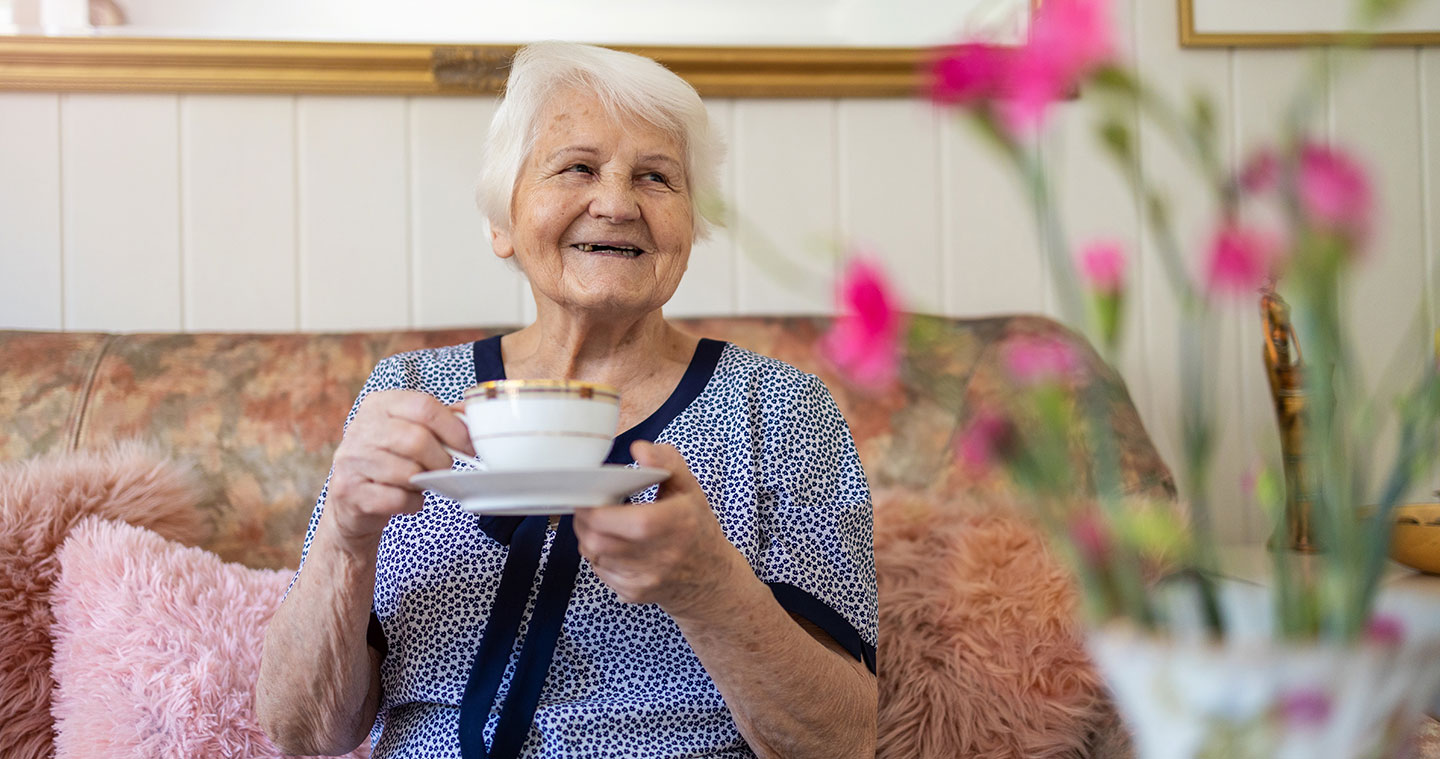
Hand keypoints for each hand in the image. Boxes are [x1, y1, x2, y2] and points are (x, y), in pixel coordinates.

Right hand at [323, 390, 472, 550]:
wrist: (351, 499)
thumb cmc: (388, 460)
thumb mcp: (408, 430)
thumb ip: (440, 419)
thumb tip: (473, 410)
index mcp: (379, 404)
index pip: (424, 406)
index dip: (454, 428)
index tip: (469, 446)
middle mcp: (361, 427)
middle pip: (418, 439)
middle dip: (441, 459)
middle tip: (444, 468)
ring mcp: (352, 459)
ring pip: (408, 472)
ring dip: (424, 482)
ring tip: (419, 481)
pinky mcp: (349, 490)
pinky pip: (397, 499)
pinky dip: (412, 503)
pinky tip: (407, 498)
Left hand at [573, 441, 749, 620]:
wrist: (710, 579)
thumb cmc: (697, 529)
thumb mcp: (689, 489)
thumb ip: (666, 462)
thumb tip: (640, 448)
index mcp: (672, 524)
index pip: (614, 520)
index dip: (593, 507)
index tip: (593, 495)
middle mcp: (658, 556)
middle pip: (596, 539)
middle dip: (584, 521)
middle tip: (590, 507)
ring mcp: (644, 579)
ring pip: (593, 555)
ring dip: (589, 537)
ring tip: (602, 524)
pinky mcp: (633, 594)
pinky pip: (599, 571)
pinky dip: (599, 555)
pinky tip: (614, 546)